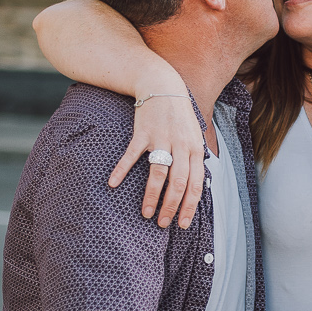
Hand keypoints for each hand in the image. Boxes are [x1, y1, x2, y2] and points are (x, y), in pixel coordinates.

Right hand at [108, 93, 205, 228]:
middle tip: (162, 224)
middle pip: (178, 183)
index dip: (190, 206)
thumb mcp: (194, 136)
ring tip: (146, 213)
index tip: (183, 225)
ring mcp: (161, 139)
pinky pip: (132, 155)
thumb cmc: (179, 116)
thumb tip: (198, 186)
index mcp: (195, 149)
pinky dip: (122, 170)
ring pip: (158, 173)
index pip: (196, 184)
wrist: (163, 86)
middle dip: (171, 207)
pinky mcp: (143, 132)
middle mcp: (181, 146)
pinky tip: (113, 184)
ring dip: (152, 196)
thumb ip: (195, 159)